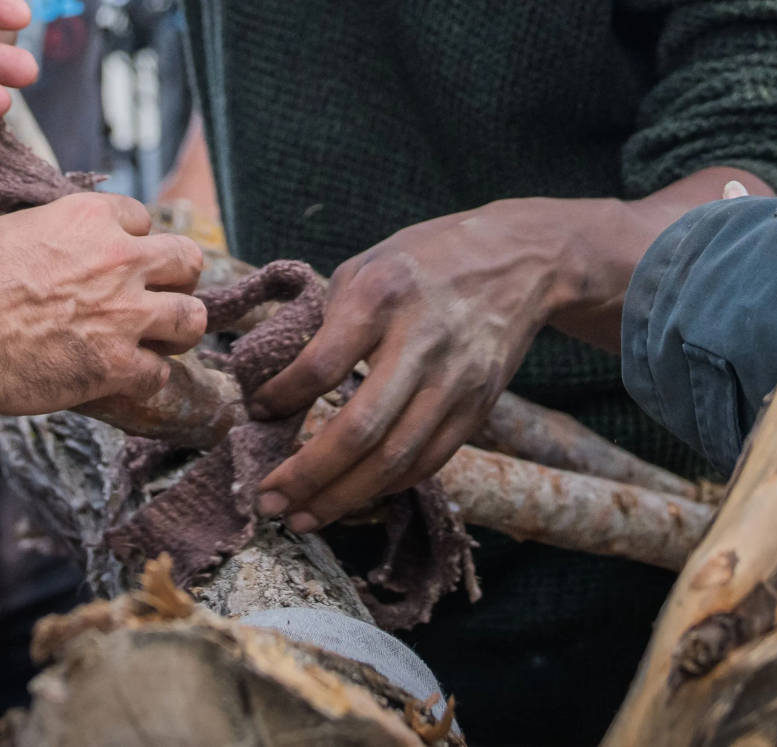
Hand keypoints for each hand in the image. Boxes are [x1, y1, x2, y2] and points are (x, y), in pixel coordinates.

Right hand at [0, 194, 208, 413]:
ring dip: (176, 329)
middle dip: (175, 278)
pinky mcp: (115, 365)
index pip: (142, 219)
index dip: (132, 241)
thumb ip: (56, 234)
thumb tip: (61, 246)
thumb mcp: (15, 229)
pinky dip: (144, 378)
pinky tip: (122, 378)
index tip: (118, 260)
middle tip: (157, 295)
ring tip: (158, 339)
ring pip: (191, 318)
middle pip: (186, 260)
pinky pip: (159, 374)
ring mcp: (124, 314)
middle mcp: (119, 259)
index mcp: (90, 217)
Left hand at [245, 200, 571, 534]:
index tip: (256, 414)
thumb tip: (285, 381)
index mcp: (383, 297)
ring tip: (301, 518)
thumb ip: (329, 319)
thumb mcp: (368, 265)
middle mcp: (422, 343)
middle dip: (309, 475)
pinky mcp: (478, 408)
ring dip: (343, 498)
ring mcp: (456, 381)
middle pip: (362, 429)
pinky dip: (385, 486)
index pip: (322, 365)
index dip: (282, 398)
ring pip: (396, 459)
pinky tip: (352, 496)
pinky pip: (428, 462)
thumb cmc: (426, 259)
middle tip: (268, 501)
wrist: (521, 261)